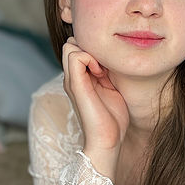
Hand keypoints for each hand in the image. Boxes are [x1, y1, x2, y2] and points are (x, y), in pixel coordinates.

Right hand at [62, 37, 129, 175]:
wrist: (107, 141)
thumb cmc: (114, 120)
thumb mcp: (112, 88)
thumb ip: (107, 72)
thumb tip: (112, 56)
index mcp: (80, 78)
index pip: (78, 47)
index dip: (94, 49)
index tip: (110, 64)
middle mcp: (72, 78)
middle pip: (71, 43)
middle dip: (90, 47)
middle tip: (105, 64)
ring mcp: (72, 81)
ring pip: (70, 46)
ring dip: (90, 51)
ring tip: (103, 69)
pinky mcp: (75, 85)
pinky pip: (75, 56)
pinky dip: (90, 58)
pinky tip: (101, 73)